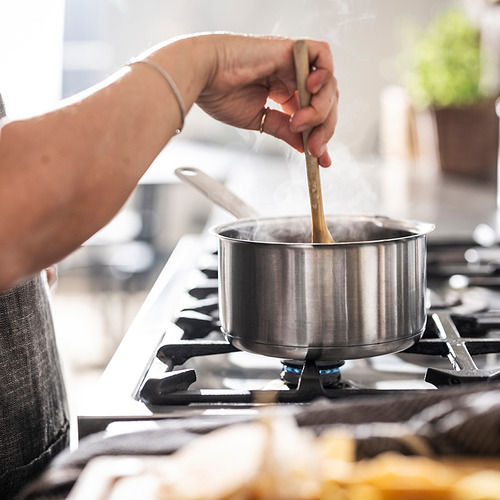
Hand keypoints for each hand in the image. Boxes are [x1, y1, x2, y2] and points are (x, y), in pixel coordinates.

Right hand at [195, 34, 337, 166]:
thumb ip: (284, 130)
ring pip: (327, 84)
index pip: (312, 113)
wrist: (203, 75)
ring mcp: (293, 61)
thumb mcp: (258, 120)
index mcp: (282, 91)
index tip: (321, 160)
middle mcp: (291, 75)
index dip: (320, 135)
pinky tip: (310, 91)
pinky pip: (322, 55)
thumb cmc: (219, 93)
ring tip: (299, 123)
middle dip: (323, 128)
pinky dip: (323, 75)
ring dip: (320, 110)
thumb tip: (304, 148)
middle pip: (324, 101)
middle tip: (314, 149)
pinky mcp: (291, 48)